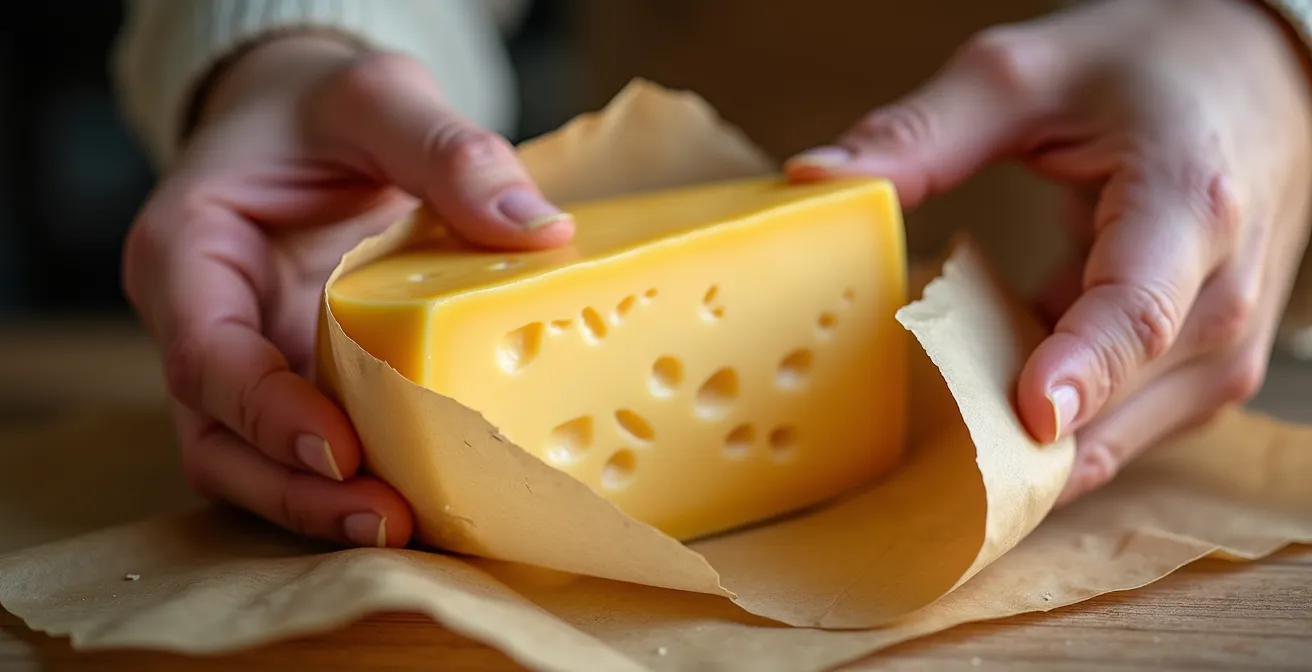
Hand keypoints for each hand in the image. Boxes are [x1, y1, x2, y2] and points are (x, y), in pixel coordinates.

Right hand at [122, 34, 572, 546]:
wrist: (312, 122)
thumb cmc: (325, 103)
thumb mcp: (381, 96)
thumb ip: (448, 152)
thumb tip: (540, 232)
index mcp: (189, 250)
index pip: (204, 354)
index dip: (264, 412)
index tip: (338, 448)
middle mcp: (205, 321)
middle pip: (220, 438)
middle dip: (297, 489)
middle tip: (389, 520)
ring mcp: (249, 362)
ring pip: (256, 463)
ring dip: (323, 505)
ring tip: (412, 527)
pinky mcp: (297, 381)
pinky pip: (311, 446)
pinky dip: (357, 478)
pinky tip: (426, 494)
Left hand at [785, 0, 1311, 502]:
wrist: (1257, 76)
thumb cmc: (1149, 67)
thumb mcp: (1024, 76)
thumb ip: (921, 135)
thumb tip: (816, 182)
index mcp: (1188, 205)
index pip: (1137, 314)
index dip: (1077, 372)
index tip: (1023, 414)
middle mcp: (1223, 294)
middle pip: (1116, 400)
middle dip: (1008, 430)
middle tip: (902, 434)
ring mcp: (1224, 347)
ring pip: (1116, 439)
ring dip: (1022, 443)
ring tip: (931, 423)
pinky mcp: (1207, 373)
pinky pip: (1118, 433)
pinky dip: (1050, 432)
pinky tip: (983, 407)